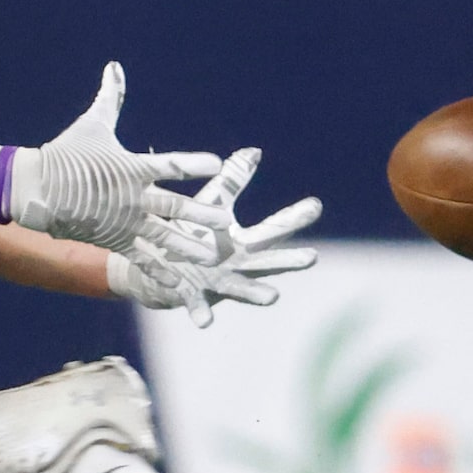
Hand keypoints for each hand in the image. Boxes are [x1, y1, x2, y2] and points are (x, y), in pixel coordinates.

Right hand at [0, 64, 227, 256]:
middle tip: (226, 220)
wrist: (31, 189)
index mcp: (132, 167)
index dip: (196, 163)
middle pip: (175, 207)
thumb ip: (110, 99)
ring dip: (187, 247)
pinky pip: (139, 258)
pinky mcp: (112, 240)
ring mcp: (122, 222)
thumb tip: (114, 66)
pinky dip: (157, 271)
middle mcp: (132, 197)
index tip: (218, 163)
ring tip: (210, 256)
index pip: (172, 164)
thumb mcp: (91, 125)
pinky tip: (177, 285)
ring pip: (162, 237)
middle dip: (202, 215)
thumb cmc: (64, 154)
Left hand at [108, 147, 320, 326]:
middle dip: (288, 260)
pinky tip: (205, 322)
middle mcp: (236, 266)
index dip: (293, 217)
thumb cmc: (190, 235)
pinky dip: (201, 313)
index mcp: (242, 243)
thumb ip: (232, 182)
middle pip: (266, 262)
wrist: (157, 269)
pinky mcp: (192, 297)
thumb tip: (253, 150)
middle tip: (312, 257)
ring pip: (240, 289)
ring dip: (255, 293)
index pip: (272, 229)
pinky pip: (198, 307)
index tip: (315, 205)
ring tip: (273, 297)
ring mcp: (216, 284)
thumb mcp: (211, 205)